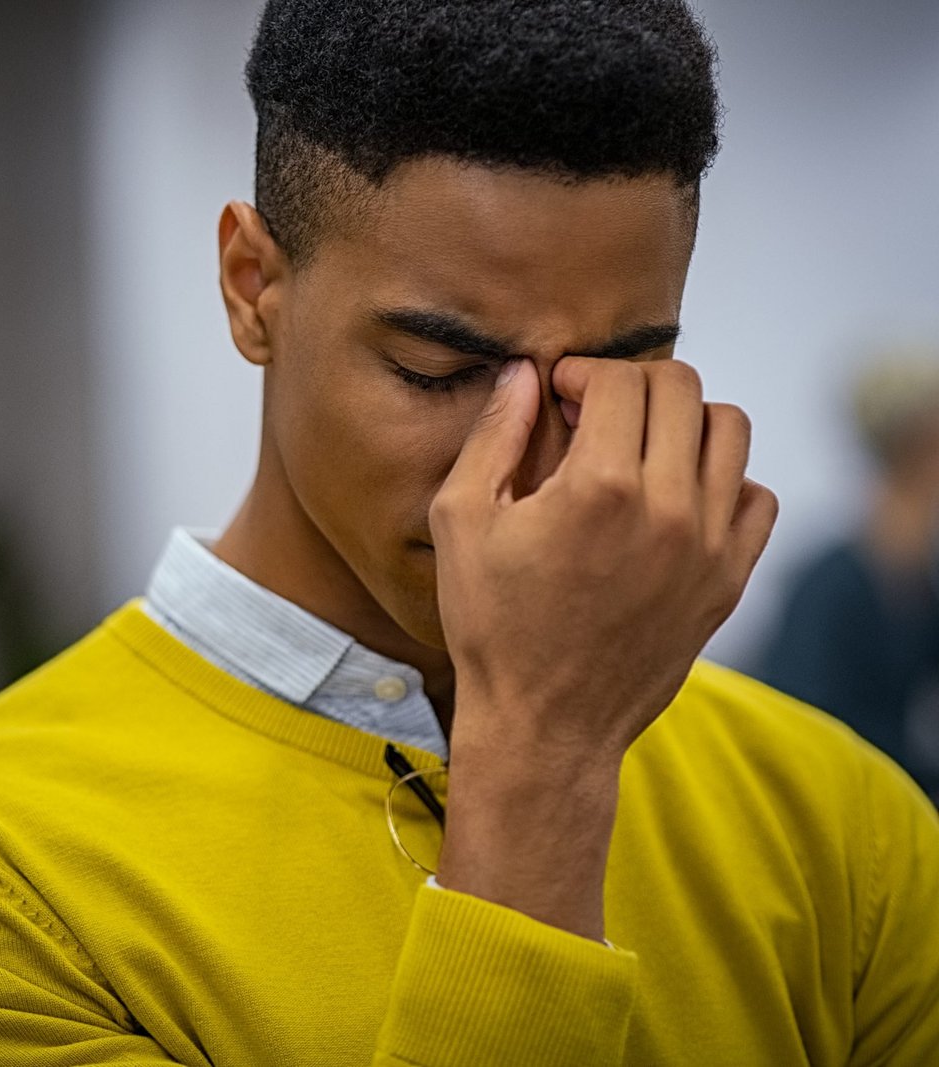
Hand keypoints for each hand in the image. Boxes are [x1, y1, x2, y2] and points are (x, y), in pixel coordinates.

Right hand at [427, 356, 776, 937]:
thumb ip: (494, 436)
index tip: (558, 394)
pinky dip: (722, 481)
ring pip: (729, 430)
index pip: (620, 379)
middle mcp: (667, 508)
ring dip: (682, 421)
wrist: (545, 723)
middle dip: (632, 384)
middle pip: (681, 389)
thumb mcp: (461, 522)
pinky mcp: (728, 579)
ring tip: (639, 448)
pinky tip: (674, 499)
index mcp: (598, 487)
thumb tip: (523, 374)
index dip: (582, 371)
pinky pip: (756, 495)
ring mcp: (708, 545)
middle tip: (594, 413)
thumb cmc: (492, 625)